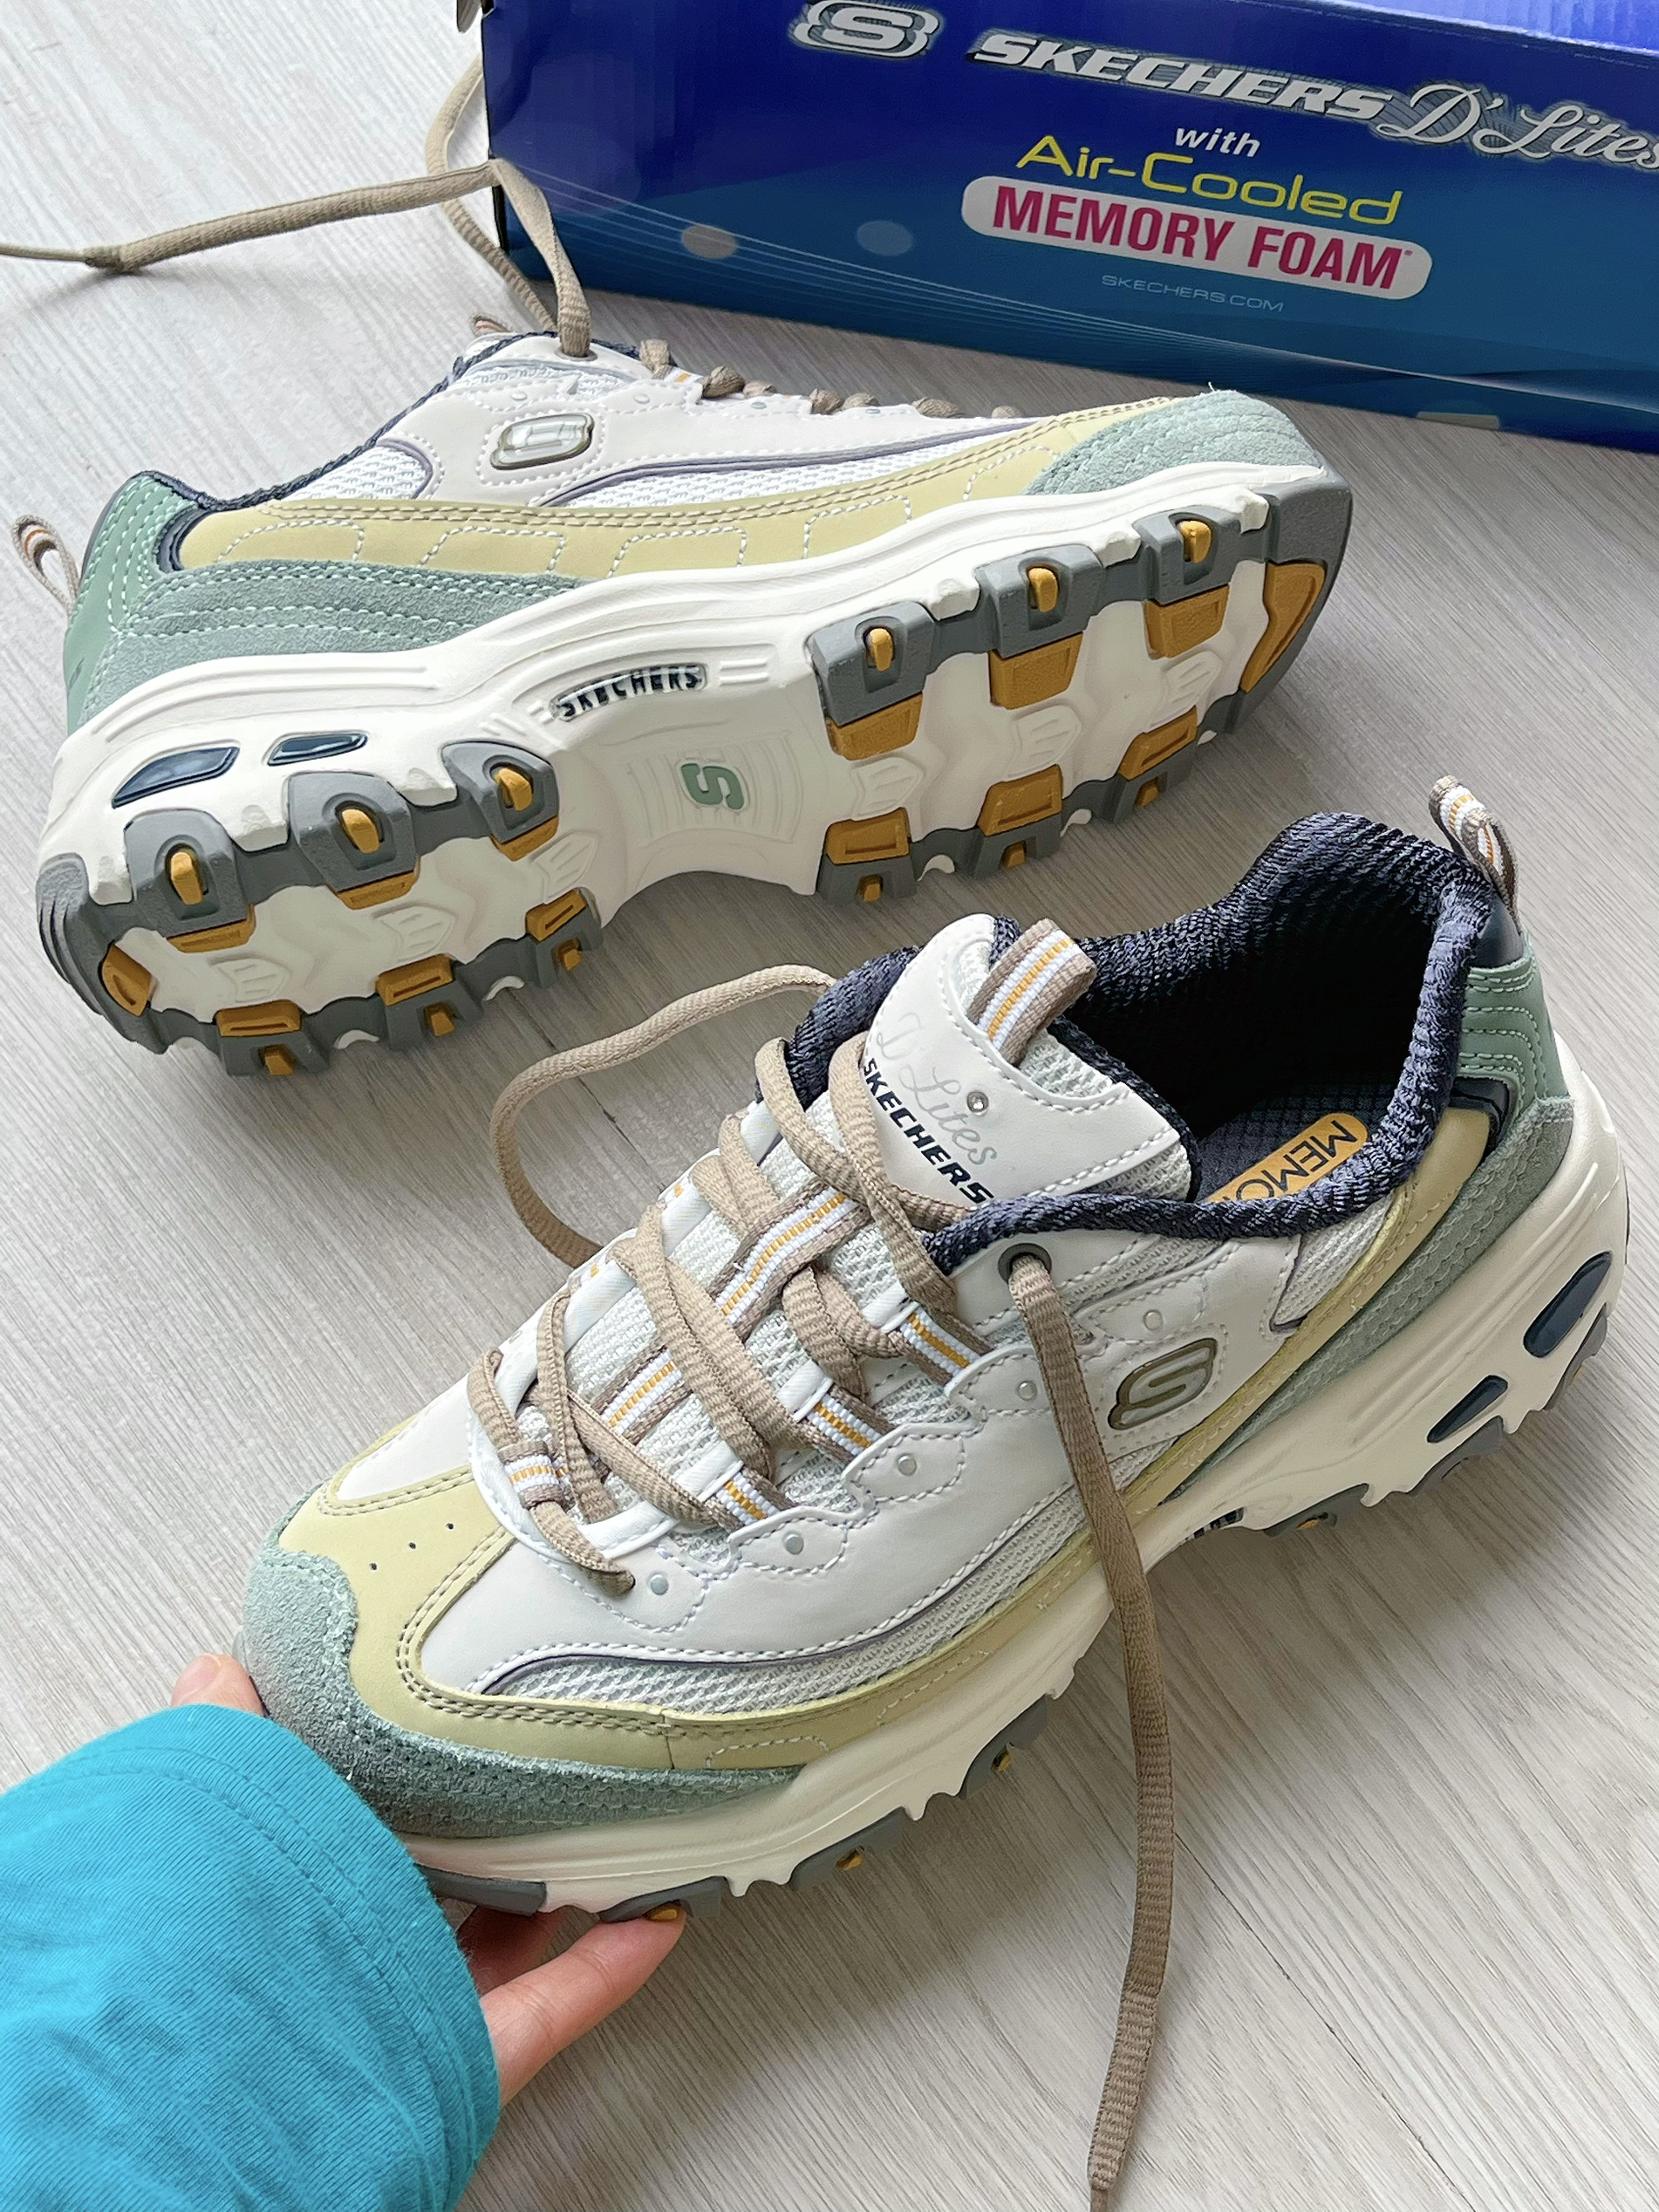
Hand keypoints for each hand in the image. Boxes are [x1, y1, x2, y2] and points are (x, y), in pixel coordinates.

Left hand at [171, 1654, 684, 2098]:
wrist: (232, 2120)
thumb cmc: (213, 1975)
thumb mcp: (210, 1825)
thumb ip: (220, 1749)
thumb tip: (218, 1670)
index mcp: (283, 1910)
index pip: (331, 1832)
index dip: (373, 1778)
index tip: (424, 1728)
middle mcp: (343, 1967)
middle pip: (421, 1888)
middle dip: (473, 1830)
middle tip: (525, 1773)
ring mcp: (412, 2015)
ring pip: (493, 1945)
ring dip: (553, 1891)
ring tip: (603, 1835)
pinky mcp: (471, 2061)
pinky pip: (552, 2008)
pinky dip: (605, 1965)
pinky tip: (647, 1917)